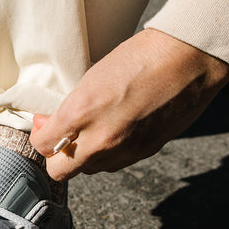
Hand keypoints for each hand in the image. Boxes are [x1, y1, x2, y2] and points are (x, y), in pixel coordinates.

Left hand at [30, 28, 228, 180]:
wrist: (189, 59)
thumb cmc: (140, 58)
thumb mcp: (92, 77)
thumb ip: (71, 107)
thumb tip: (53, 123)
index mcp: (81, 112)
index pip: (42, 145)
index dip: (40, 136)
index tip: (45, 124)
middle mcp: (101, 138)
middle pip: (60, 171)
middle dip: (57, 157)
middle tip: (62, 137)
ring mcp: (124, 150)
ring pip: (89, 170)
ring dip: (85, 156)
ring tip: (92, 132)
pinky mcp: (145, 153)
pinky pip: (115, 164)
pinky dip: (109, 154)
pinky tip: (115, 132)